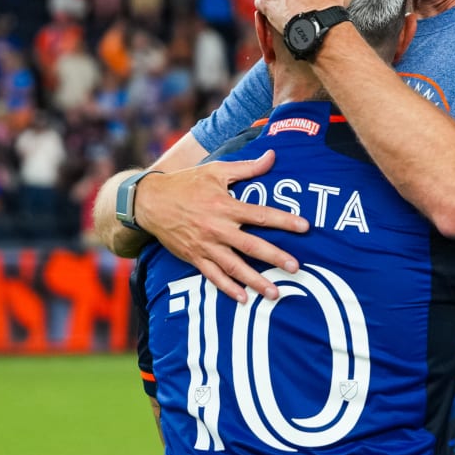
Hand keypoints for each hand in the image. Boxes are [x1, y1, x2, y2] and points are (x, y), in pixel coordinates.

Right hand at [137, 150, 308, 302]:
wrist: (150, 202)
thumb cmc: (186, 183)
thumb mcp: (216, 170)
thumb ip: (247, 168)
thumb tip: (272, 156)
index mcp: (225, 206)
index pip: (261, 215)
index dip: (285, 220)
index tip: (305, 227)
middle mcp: (217, 229)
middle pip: (251, 246)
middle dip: (275, 257)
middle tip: (295, 268)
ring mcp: (205, 246)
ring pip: (234, 267)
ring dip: (255, 281)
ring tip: (275, 292)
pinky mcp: (195, 257)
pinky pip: (213, 276)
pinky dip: (228, 288)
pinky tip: (244, 298)